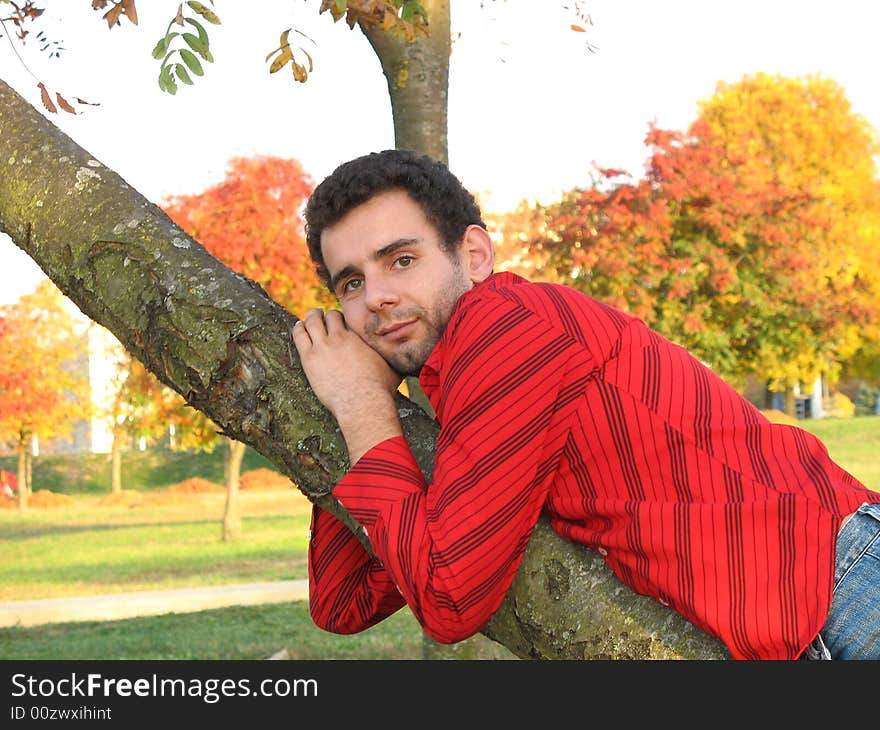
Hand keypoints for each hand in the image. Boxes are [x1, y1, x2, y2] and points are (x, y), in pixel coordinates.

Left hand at [292, 309, 402, 462]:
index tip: (341, 322)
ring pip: (312, 320)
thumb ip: (395, 359)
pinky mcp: (310, 358)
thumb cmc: (380, 388)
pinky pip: (299, 334)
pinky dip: (299, 328)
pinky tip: (299, 327)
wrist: (363, 402)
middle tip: (323, 318)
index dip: (343, 319)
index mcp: (359, 337)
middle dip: (326, 316)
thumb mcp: (393, 368)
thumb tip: (410, 356)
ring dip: (311, 318)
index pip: (347, 317)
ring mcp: (323, 346)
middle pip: (329, 315)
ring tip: (310, 318)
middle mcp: (341, 336)